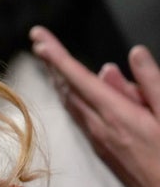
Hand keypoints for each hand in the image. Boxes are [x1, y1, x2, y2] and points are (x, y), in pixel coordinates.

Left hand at [30, 25, 159, 186]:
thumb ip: (150, 83)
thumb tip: (131, 55)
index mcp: (118, 116)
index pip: (81, 79)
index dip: (58, 58)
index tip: (40, 40)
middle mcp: (100, 127)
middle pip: (68, 87)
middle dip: (51, 60)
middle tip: (38, 38)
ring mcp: (97, 139)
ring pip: (70, 102)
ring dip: (57, 77)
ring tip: (47, 56)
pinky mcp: (99, 148)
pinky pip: (78, 115)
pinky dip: (68, 95)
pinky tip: (66, 88)